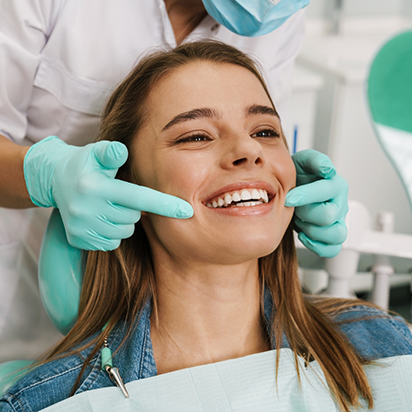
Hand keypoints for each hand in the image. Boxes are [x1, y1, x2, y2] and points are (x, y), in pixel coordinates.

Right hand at [24, 136, 192, 250]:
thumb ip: (111, 152)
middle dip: (133, 207)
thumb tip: (122, 151)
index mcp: (95, 187)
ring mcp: (81, 228)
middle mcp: (86, 210)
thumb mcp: (96, 152)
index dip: (164, 205)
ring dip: (123, 220)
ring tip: (109, 205)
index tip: (187, 211)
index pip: (138, 198)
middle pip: (133, 217)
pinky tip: (101, 218)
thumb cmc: (85, 164)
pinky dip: (112, 232)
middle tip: (119, 194)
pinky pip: (111, 243)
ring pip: (124, 232)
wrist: (55, 180)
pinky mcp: (78, 240)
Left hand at [285, 150, 347, 257]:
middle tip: (294, 208)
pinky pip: (332, 249)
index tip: (288, 198)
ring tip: (300, 221)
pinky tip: (304, 235)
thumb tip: (327, 169)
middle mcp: (340, 204)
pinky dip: (317, 246)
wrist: (292, 188)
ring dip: (313, 231)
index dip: (305, 196)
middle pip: (328, 216)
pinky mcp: (332, 235)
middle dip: (305, 213)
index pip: (326, 192)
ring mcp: (338, 221)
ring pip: (336, 235)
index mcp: (336, 185)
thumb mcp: (303, 161)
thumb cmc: (298, 176)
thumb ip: (315, 160)